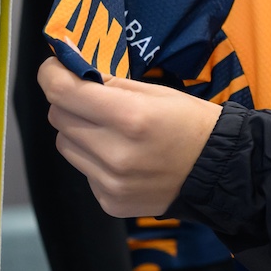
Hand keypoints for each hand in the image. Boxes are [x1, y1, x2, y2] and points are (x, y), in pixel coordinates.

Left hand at [41, 57, 220, 216]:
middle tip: (93, 100)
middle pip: (59, 118)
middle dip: (70, 103)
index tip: (54, 68)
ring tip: (112, 132)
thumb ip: (109, 83)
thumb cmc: (190, 123)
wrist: (219, 171)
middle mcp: (116, 154)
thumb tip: (69, 69)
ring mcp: (111, 183)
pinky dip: (95, 160)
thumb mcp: (155, 92)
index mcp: (131, 117)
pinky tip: (124, 158)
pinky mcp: (110, 202)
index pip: (63, 92)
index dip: (51, 74)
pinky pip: (84, 170)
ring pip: (66, 145)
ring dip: (80, 132)